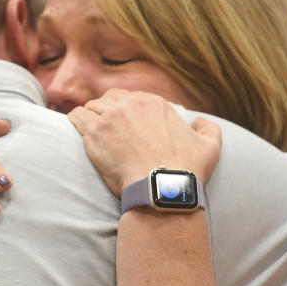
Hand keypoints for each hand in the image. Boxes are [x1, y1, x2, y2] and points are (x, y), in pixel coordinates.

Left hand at [67, 89, 220, 196]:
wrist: (163, 187)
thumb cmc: (185, 170)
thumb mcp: (210, 147)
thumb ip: (209, 129)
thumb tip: (200, 121)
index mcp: (156, 104)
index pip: (133, 98)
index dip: (127, 110)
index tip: (124, 124)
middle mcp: (133, 104)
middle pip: (112, 98)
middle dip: (108, 110)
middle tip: (106, 127)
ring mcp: (112, 116)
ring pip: (93, 106)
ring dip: (91, 116)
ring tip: (90, 130)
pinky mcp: (95, 132)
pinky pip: (77, 116)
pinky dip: (75, 120)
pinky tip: (76, 126)